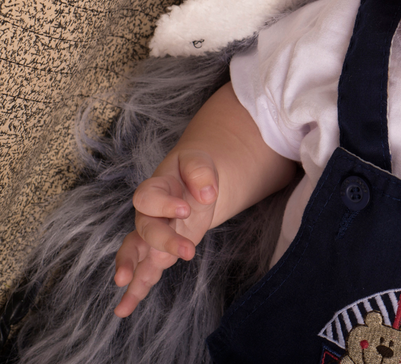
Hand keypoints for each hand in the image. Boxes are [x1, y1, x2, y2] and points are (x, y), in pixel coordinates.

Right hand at [112, 149, 219, 316]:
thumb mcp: (198, 161)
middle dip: (164, 242)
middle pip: (145, 230)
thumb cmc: (192, 170)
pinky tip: (124, 309)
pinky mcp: (160, 252)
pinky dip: (136, 290)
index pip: (148, 198)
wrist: (193, 181)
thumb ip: (200, 172)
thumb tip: (207, 194)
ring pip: (136, 255)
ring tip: (125, 294)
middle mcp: (146, 215)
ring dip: (133, 273)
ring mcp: (151, 236)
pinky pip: (145, 271)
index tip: (186, 209)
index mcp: (154, 189)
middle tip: (187, 251)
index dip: (163, 205)